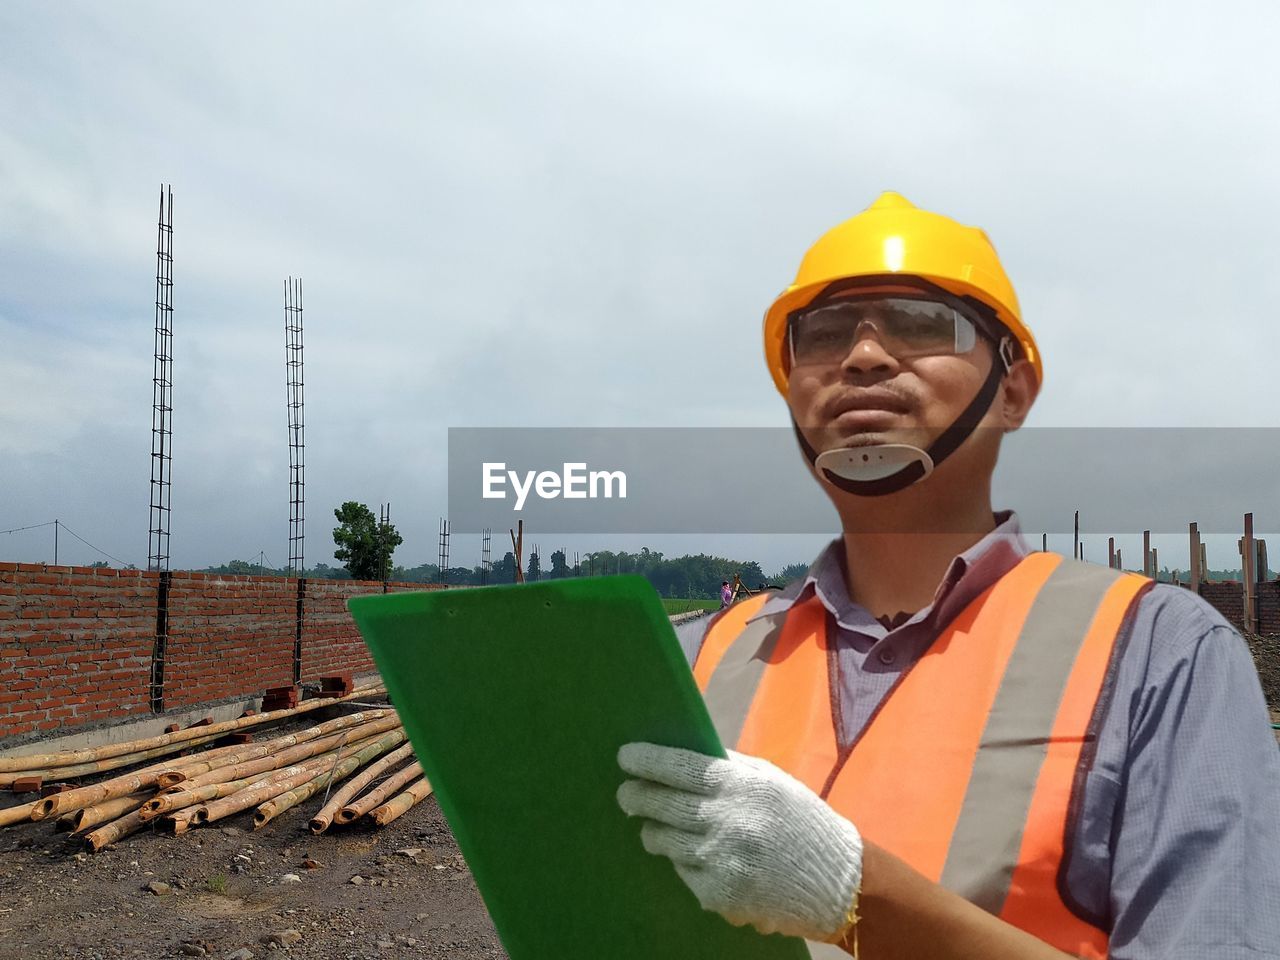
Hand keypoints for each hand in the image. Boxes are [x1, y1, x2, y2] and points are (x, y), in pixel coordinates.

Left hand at [617, 742, 862, 942]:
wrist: (836, 880)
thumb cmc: (800, 821)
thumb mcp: (769, 780)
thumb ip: (727, 767)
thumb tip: (680, 756)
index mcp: (740, 785)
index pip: (678, 767)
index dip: (646, 761)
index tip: (625, 757)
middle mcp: (725, 821)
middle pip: (660, 804)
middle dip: (635, 796)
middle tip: (626, 793)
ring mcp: (719, 861)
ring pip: (662, 840)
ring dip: (655, 831)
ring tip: (658, 825)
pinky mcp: (718, 895)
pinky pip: (683, 871)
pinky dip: (685, 862)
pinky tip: (702, 856)